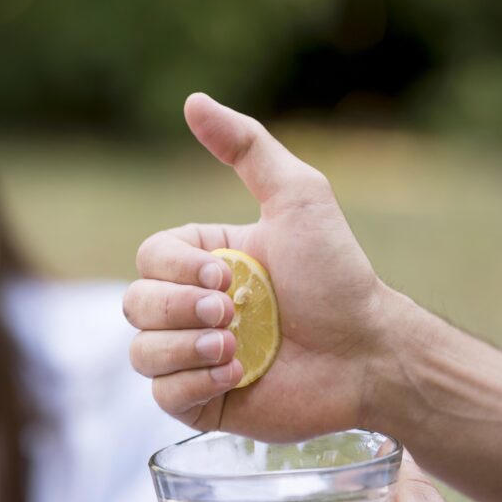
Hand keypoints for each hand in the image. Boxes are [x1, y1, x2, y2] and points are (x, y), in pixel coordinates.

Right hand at [124, 92, 393, 439]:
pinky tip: (237, 375)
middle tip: (233, 313)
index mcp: (202, 263)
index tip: (226, 275)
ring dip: (183, 348)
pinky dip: (193, 382)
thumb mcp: (297, 197)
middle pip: (134, 304)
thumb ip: (246, 147)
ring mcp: (193, 357)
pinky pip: (163, 395)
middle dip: (179, 309)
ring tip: (235, 348)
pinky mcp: (204, 402)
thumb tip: (192, 100)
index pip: (148, 258)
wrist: (367, 353)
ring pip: (140, 353)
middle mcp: (191, 310)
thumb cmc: (336, 277)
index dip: (176, 269)